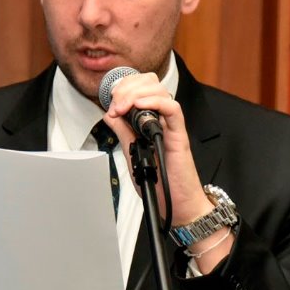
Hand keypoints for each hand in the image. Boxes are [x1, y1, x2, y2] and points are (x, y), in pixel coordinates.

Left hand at [103, 72, 234, 272]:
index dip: (124, 85)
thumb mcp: (133, 153)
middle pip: (151, 82)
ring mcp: (171, 127)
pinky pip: (173, 109)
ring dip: (136, 93)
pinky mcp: (179, 136)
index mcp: (151, 121)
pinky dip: (154, 102)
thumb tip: (109, 114)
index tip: (109, 99)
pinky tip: (139, 107)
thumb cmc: (159, 184)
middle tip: (114, 104)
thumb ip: (123, 132)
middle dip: (128, 86)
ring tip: (122, 107)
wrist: (176, 206)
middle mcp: (162, 119)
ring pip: (160, 91)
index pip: (141, 87)